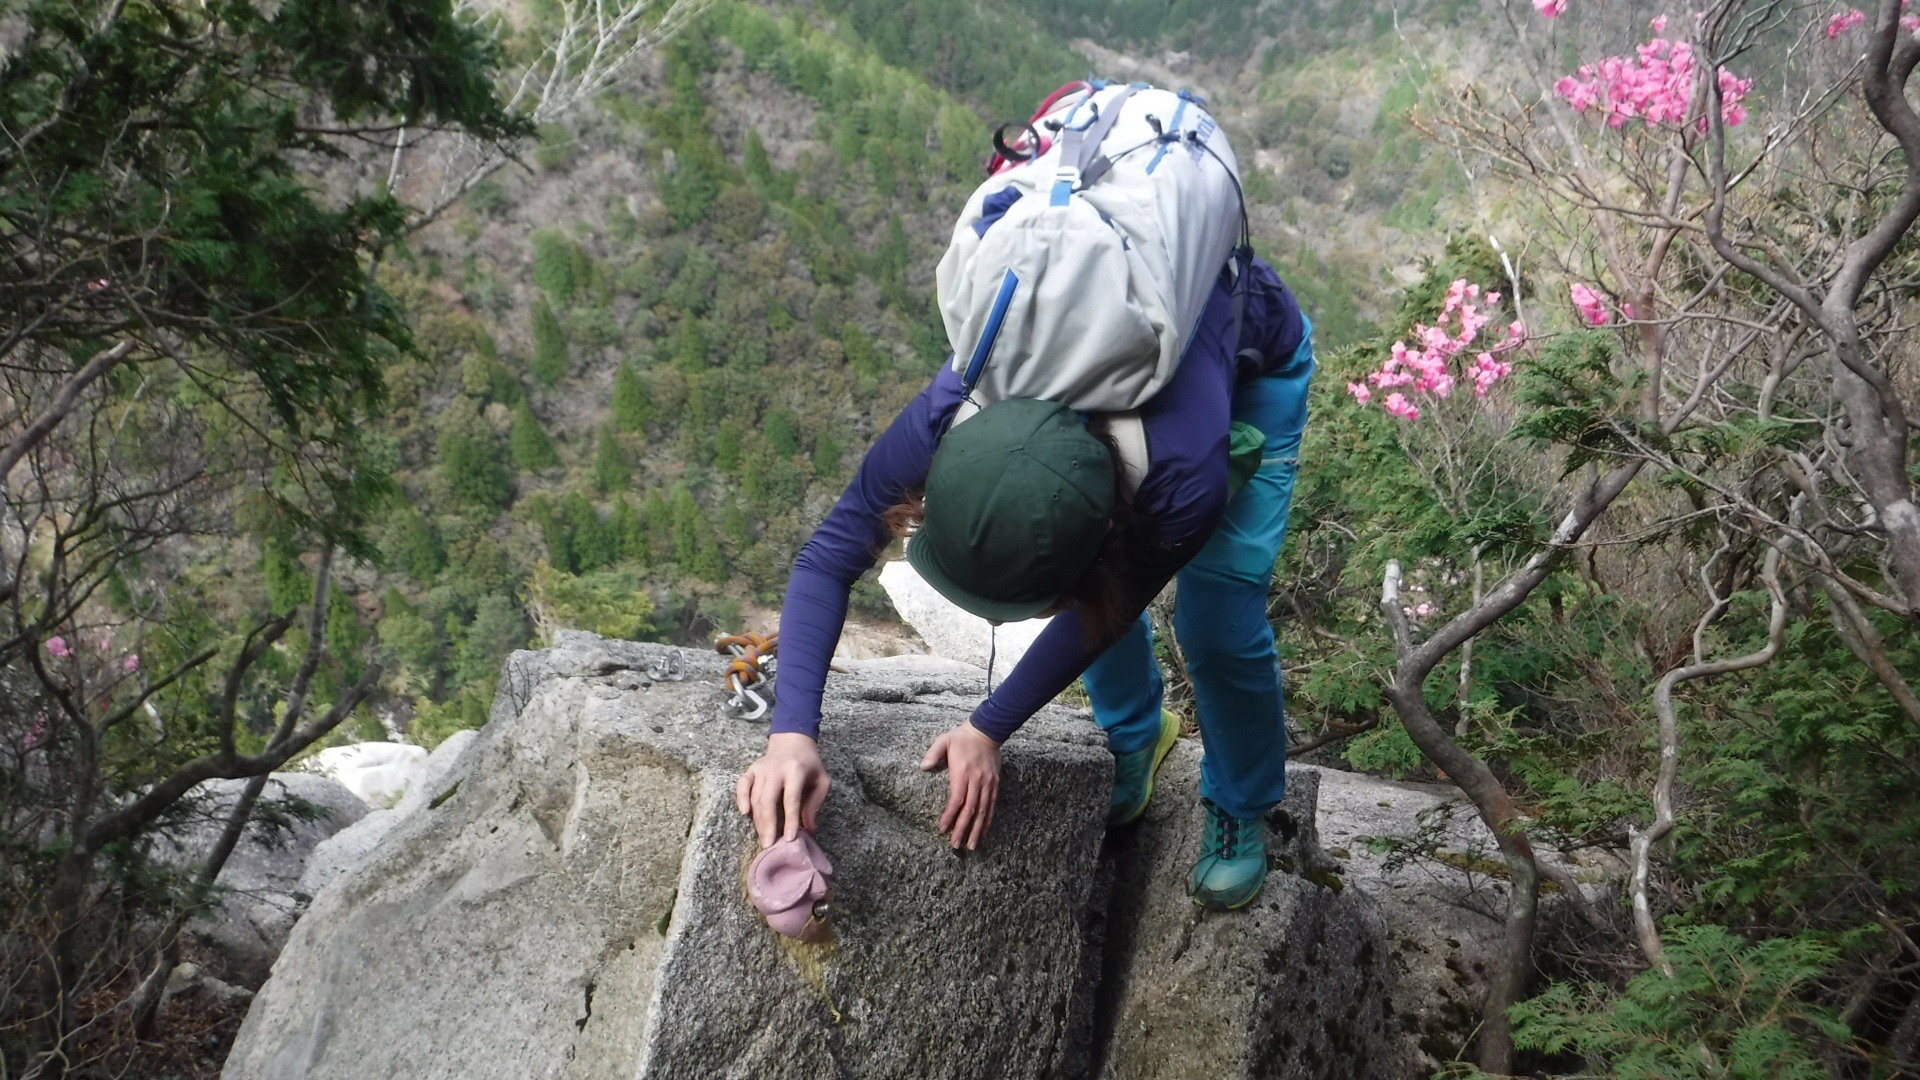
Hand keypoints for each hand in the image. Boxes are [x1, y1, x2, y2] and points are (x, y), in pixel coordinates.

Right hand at [735, 732, 830, 847]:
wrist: (794, 742)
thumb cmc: (810, 765)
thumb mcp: (821, 781)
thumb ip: (815, 804)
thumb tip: (809, 830)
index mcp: (795, 770)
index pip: (790, 799)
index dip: (790, 820)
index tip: (790, 839)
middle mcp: (776, 769)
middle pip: (767, 800)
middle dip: (768, 825)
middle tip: (769, 845)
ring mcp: (761, 768)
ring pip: (755, 797)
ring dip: (757, 820)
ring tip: (763, 838)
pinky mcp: (752, 769)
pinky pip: (742, 784)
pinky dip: (741, 798)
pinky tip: (745, 813)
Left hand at [919, 721, 1001, 850]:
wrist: (987, 731)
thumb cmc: (962, 738)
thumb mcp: (944, 740)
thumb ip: (933, 753)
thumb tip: (923, 766)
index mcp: (963, 772)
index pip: (957, 799)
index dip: (950, 816)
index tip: (942, 828)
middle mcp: (977, 781)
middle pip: (970, 810)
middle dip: (963, 829)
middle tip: (956, 845)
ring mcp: (988, 784)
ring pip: (983, 811)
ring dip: (977, 830)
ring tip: (971, 845)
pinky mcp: (995, 784)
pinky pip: (992, 806)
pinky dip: (987, 821)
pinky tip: (982, 832)